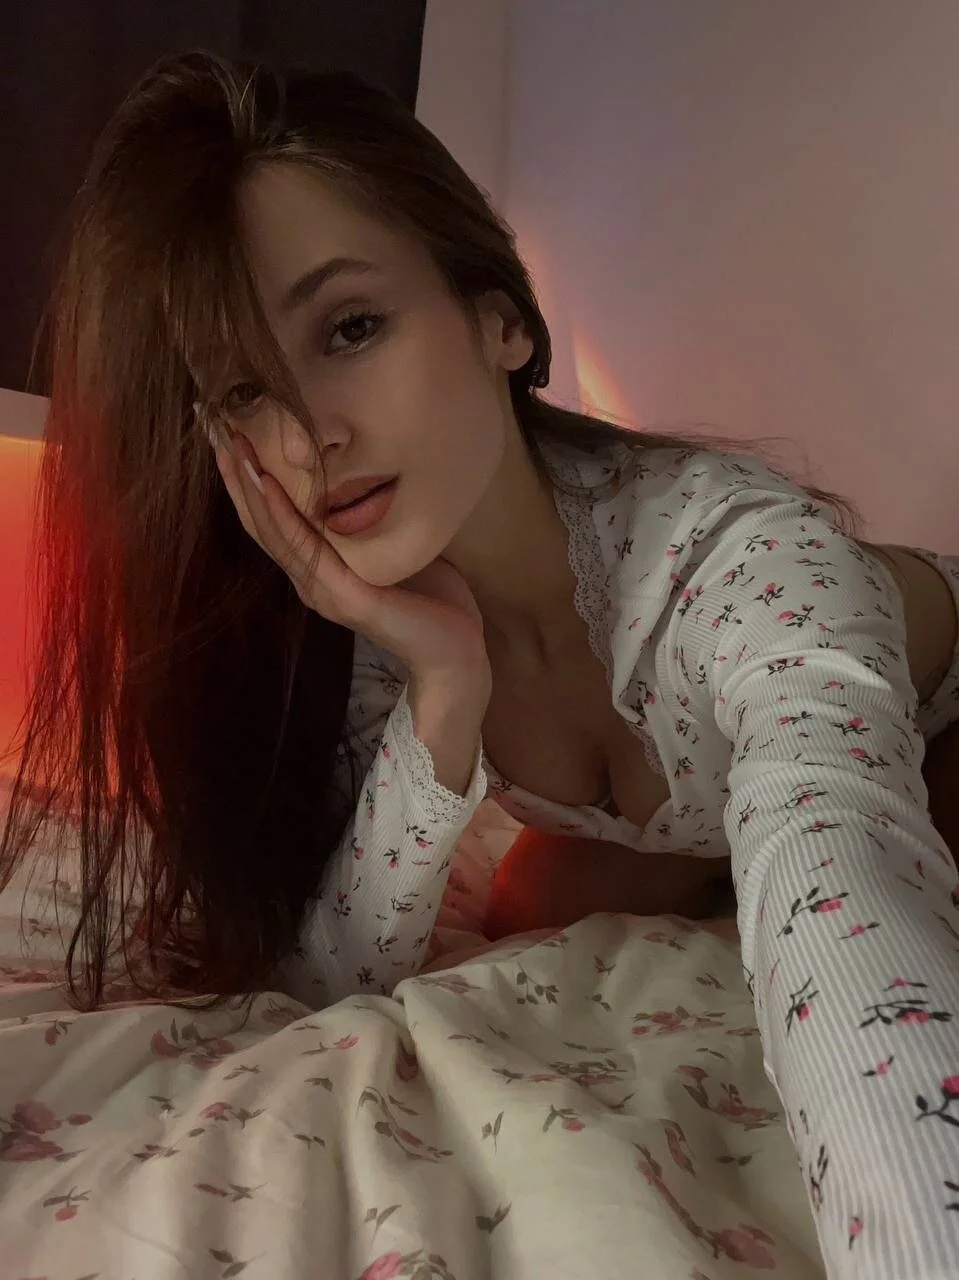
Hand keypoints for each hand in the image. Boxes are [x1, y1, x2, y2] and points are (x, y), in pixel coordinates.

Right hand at [210, 425, 489, 687]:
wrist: (454, 652)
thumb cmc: (429, 598)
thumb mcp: (392, 547)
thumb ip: (369, 521)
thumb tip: (367, 471)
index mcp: (317, 568)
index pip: (269, 518)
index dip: (245, 477)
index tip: (227, 431)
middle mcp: (309, 580)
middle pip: (260, 521)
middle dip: (236, 473)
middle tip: (213, 425)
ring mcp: (322, 591)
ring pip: (273, 533)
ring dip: (249, 489)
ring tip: (231, 447)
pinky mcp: (343, 598)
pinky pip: (305, 550)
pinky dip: (282, 516)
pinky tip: (268, 485)